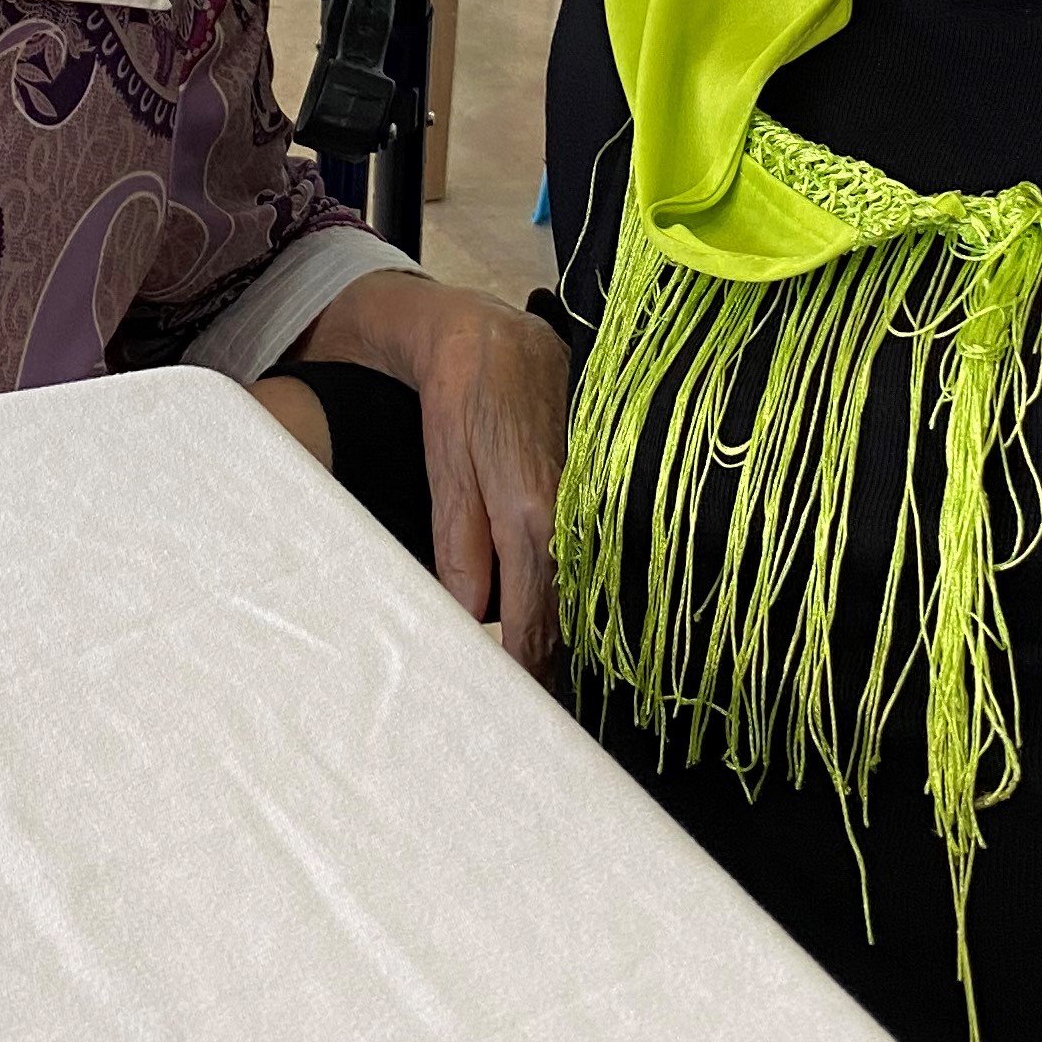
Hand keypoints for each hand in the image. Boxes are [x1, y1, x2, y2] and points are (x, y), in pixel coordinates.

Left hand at [301, 274, 568, 674]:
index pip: (538, 617)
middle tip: (536, 709)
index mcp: (533, 510)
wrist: (488, 331)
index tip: (520, 711)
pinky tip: (563, 610)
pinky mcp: (594, 483)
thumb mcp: (447, 467)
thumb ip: (461, 543)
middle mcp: (574, 507)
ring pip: (581, 580)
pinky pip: (587, 548)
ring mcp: (591, 495)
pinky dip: (573, 584)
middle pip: (569, 608)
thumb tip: (470, 617)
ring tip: (549, 676)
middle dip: (553, 659)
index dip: (530, 670)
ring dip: (567, 626)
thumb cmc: (458, 394)